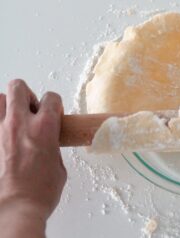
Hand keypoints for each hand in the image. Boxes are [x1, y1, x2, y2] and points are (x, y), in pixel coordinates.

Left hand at [0, 80, 65, 236]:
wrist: (16, 207)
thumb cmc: (40, 191)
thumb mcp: (58, 165)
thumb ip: (52, 146)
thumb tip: (47, 144)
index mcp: (44, 127)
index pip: (51, 97)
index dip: (55, 105)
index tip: (54, 114)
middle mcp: (19, 123)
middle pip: (18, 88)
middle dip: (26, 95)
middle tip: (31, 110)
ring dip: (5, 106)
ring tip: (11, 120)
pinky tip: (2, 136)